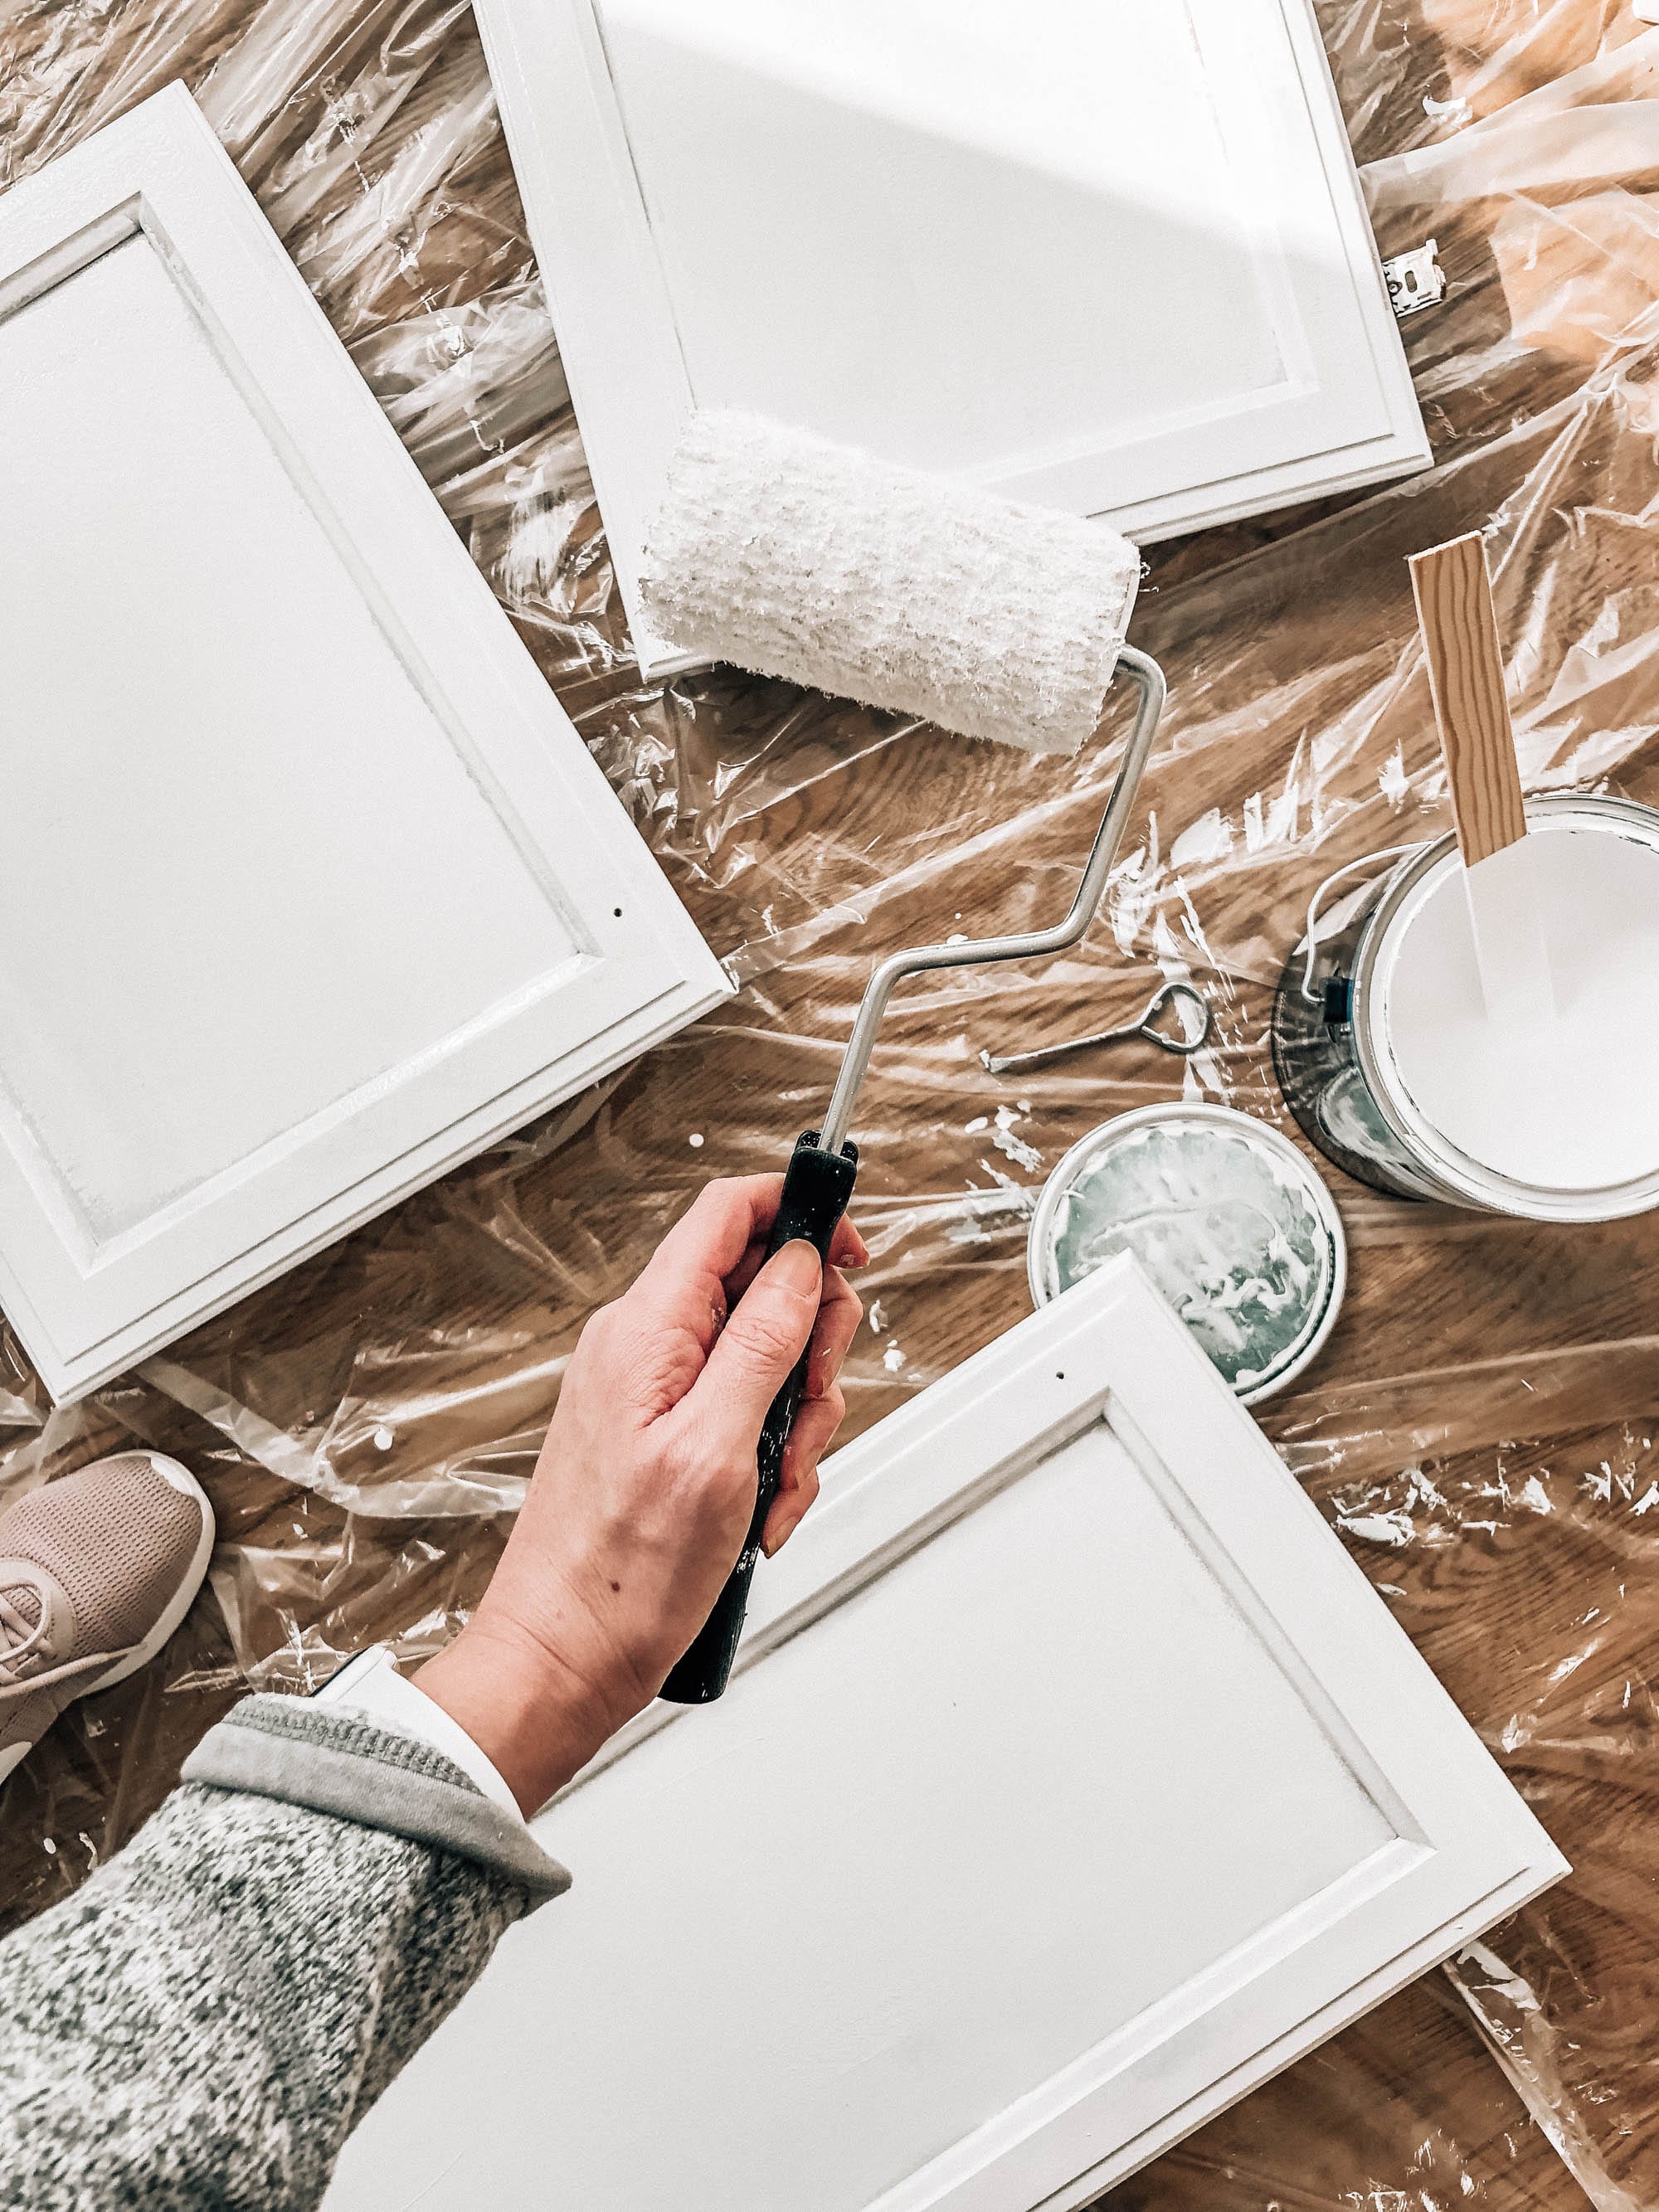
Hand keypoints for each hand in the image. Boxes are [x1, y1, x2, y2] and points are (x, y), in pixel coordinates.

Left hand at [415, 1176, 865, 1812]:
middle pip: (760, 1288)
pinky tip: (759, 1512)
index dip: (800, 1212)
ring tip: (775, 1485)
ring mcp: (651, 1392)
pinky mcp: (661, 1436)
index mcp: (647, 1329)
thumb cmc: (618, 1576)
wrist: (562, 1660)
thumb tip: (799, 1262)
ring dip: (794, 1422)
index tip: (853, 1249)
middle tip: (806, 1412)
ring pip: (763, 1360)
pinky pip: (741, 1415)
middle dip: (809, 1350)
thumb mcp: (716, 1449)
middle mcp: (643, 1347)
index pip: (729, 1214)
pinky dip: (768, 1460)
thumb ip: (762, 1343)